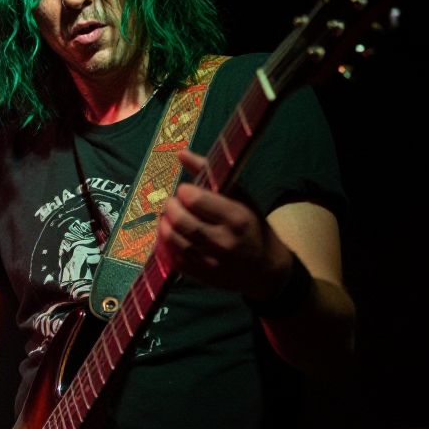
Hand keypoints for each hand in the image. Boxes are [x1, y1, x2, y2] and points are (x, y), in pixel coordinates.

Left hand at [156, 149, 292, 297]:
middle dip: (170, 206)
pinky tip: (170, 234)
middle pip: (179, 220)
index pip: (194, 198)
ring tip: (170, 217)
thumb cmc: (251, 226)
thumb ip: (208, 172)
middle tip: (173, 203)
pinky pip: (170, 257)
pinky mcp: (199, 276)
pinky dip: (164, 243)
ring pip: (171, 239)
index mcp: (236, 217)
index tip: (187, 190)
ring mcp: (209, 262)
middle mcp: (222, 241)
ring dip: (164, 223)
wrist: (264, 269)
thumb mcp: (239, 196)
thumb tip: (180, 152)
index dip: (184, 191)